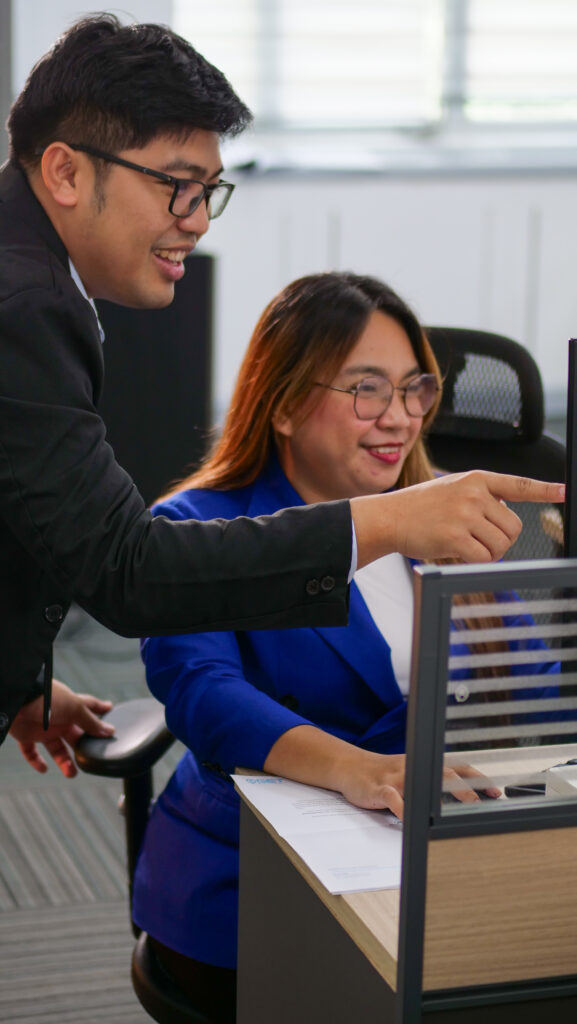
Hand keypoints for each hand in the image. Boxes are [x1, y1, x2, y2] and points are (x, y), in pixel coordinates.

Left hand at [9, 679, 114, 777]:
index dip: (100, 708)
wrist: (17, 699)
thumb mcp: (74, 708)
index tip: (110, 709)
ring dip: (64, 761)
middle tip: (91, 759)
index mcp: (72, 706)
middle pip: (75, 735)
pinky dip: (36, 761)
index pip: (89, 707)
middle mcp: (59, 717)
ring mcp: (43, 727)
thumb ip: (91, 721)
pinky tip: (44, 769)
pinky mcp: (26, 735)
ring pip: (56, 748)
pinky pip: (31, 752)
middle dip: (84, 748)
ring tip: (71, 773)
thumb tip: (109, 731)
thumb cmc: (46, 698)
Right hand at [337, 751, 500, 818]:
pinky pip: (392, 798)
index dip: (477, 778)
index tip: (496, 792)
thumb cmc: (382, 774)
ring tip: (450, 813)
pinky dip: (402, 808)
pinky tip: (409, 818)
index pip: (457, 768)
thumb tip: (462, 800)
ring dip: (437, 797)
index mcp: (423, 765)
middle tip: (480, 802)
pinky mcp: (378, 789)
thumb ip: (431, 784)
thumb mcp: (410, 774)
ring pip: (420, 784)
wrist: (349, 767)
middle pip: (444, 774)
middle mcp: (413, 768)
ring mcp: (396, 778)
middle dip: (464, 788)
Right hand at [351, 471, 564, 566]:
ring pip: (501, 545)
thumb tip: (508, 519)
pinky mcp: (454, 537)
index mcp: (477, 479)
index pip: (518, 485)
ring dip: (487, 552)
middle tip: (477, 538)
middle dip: (500, 539)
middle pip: (514, 528)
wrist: (389, 517)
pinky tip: (456, 551)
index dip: (545, 490)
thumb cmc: (421, 507)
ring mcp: (464, 514)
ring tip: (464, 543)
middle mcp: (473, 493)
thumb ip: (481, 498)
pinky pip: (484, 558)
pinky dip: (474, 561)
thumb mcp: (453, 489)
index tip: (565, 491)